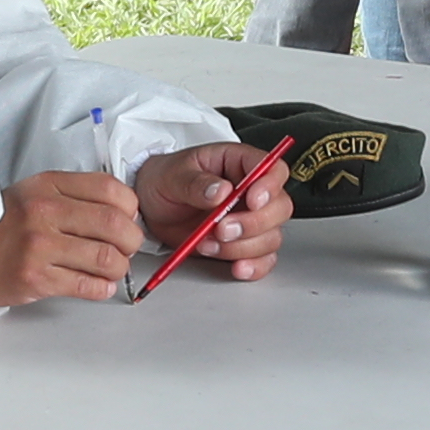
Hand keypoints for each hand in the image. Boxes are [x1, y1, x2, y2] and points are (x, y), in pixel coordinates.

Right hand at [0, 167, 145, 307]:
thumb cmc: (5, 227)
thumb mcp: (36, 195)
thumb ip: (76, 197)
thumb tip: (125, 215)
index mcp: (48, 185)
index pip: (110, 189)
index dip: (130, 208)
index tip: (129, 219)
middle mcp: (44, 212)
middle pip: (114, 224)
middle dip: (131, 241)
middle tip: (127, 249)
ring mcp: (39, 246)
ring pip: (106, 258)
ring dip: (119, 268)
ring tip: (112, 269)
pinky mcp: (36, 277)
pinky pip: (87, 285)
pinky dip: (102, 288)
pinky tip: (99, 285)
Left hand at [132, 143, 285, 283]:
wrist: (149, 207)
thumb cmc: (164, 180)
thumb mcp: (173, 175)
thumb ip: (196, 183)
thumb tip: (221, 191)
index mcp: (238, 163)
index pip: (272, 169)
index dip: (269, 186)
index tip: (252, 200)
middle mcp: (250, 192)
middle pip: (279, 207)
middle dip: (253, 224)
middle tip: (221, 229)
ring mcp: (249, 219)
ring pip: (271, 237)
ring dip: (243, 247)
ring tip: (207, 244)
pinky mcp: (243, 245)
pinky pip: (263, 259)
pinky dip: (253, 267)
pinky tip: (236, 267)